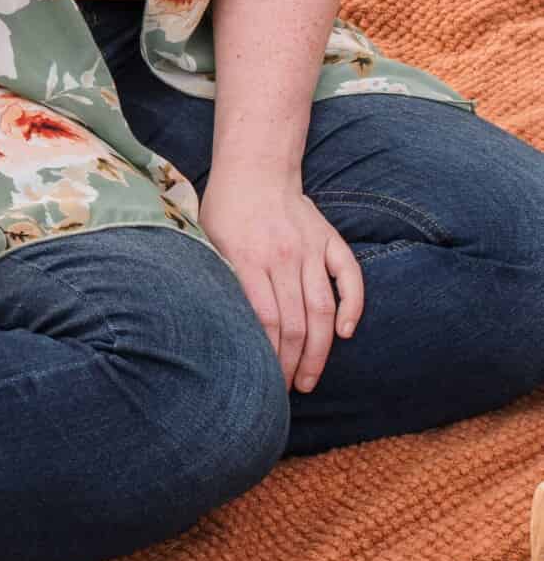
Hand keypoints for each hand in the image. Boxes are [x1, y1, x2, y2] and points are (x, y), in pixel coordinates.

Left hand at [196, 168, 363, 392]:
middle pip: (294, 324)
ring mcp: (310, 249)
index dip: (267, 357)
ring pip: (322, 310)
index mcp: (248, 259)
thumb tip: (217, 330)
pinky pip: (350, 278)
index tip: (262, 382)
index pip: (264, 321)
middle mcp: (283, 257)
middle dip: (291, 364)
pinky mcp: (330, 241)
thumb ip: (217, 281)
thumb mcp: (207, 242)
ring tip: (310, 378)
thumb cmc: (224, 212)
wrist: (255, 169)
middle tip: (286, 390)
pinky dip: (353, 307)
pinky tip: (346, 334)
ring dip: (319, 351)